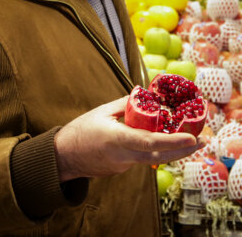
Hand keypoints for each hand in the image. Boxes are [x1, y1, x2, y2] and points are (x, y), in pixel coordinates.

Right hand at [54, 96, 205, 181]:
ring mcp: (122, 166)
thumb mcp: (101, 112)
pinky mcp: (120, 170)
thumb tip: (145, 96)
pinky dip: (146, 150)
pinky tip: (146, 141)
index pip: (149, 142)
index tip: (192, 139)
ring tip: (180, 138)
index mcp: (116, 139)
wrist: (64, 156)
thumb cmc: (80, 131)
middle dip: (182, 151)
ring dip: (166, 149)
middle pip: (158, 156)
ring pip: (149, 157)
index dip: (172, 142)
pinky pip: (138, 159)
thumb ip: (125, 104)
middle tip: (201, 141)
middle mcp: (122, 156)